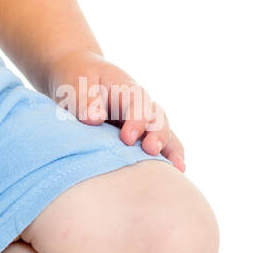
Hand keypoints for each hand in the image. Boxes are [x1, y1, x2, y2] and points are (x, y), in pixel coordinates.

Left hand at [45, 47, 184, 172]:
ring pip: (164, 132)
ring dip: (170, 149)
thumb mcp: (75, 84)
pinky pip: (160, 146)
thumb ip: (84, 100)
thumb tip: (95, 118)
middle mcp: (140, 105)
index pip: (138, 103)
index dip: (136, 120)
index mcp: (125, 89)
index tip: (127, 138)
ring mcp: (143, 121)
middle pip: (158, 117)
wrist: (78, 79)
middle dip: (157, 135)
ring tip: (176, 168)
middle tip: (150, 150)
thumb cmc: (78, 80)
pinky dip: (169, 157)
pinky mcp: (141, 136)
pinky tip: (176, 173)